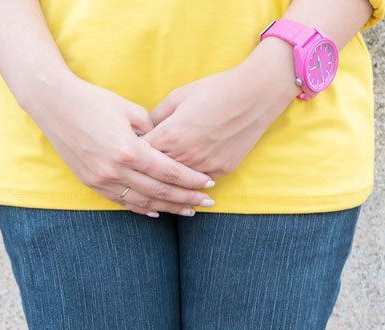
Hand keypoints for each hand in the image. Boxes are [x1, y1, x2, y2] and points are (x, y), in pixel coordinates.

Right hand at [22, 72, 214, 216]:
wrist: (54, 105)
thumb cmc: (93, 101)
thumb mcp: (129, 109)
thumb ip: (152, 131)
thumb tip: (169, 147)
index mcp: (129, 149)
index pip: (169, 172)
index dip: (192, 179)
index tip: (209, 183)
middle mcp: (115, 170)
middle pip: (160, 191)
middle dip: (187, 198)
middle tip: (207, 202)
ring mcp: (101, 179)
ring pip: (143, 201)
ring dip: (168, 207)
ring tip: (189, 211)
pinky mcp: (91, 183)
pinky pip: (122, 202)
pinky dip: (142, 208)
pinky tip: (158, 212)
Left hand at [142, 39, 299, 179]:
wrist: (254, 95)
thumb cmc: (214, 90)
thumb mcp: (177, 96)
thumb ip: (155, 117)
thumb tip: (143, 131)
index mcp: (170, 135)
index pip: (139, 153)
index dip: (133, 152)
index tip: (130, 151)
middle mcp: (185, 155)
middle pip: (156, 173)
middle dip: (147, 169)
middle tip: (142, 168)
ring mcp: (204, 166)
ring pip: (177, 183)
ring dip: (169, 180)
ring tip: (163, 177)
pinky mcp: (221, 170)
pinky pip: (199, 181)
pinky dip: (191, 180)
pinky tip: (189, 176)